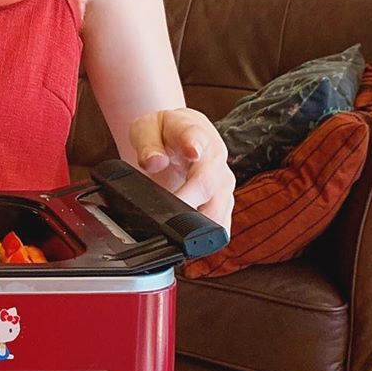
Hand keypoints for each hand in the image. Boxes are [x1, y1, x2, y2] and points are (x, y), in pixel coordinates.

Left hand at [130, 108, 234, 233]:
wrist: (181, 134)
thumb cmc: (165, 131)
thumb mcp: (147, 128)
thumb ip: (148, 145)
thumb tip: (154, 162)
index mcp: (195, 133)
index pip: (195, 138)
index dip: (193, 146)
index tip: (192, 153)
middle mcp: (216, 160)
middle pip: (210, 185)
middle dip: (188, 205)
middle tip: (164, 218)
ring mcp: (223, 183)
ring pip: (219, 211)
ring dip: (199, 227)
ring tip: (175, 236)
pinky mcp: (224, 203)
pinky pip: (220, 225)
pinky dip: (206, 237)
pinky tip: (189, 242)